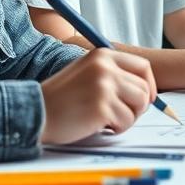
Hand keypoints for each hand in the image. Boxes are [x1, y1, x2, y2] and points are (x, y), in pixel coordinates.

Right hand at [39, 48, 155, 144]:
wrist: (35, 111)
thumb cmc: (62, 98)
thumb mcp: (87, 73)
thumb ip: (113, 75)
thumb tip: (147, 91)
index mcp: (103, 55)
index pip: (143, 67)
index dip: (149, 86)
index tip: (145, 99)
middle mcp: (105, 67)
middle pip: (144, 89)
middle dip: (138, 107)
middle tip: (121, 116)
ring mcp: (104, 86)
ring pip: (139, 106)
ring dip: (127, 119)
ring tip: (107, 121)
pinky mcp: (102, 107)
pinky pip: (126, 122)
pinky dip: (116, 128)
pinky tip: (98, 126)